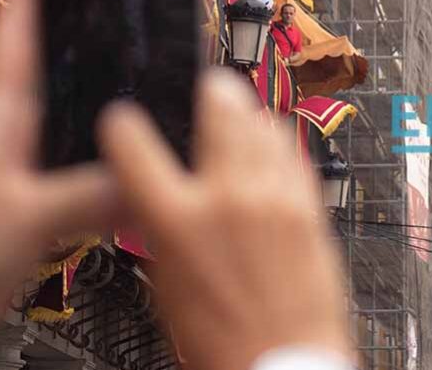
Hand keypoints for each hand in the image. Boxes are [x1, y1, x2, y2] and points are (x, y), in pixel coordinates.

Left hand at [0, 0, 117, 369]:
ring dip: (109, 96)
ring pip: (79, 111)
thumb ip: (87, 193)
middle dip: (88, 32)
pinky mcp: (44, 191)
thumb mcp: (24, 215)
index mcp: (1, 113)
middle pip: (58, 62)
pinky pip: (89, 159)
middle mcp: (16, 126)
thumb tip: (146, 172)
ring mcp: (30, 158)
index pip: (17, 32)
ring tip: (154, 73)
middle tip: (129, 2)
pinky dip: (117, 154)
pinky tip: (145, 156)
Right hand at [98, 71, 351, 369]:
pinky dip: (278, 143)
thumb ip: (161, 227)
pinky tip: (271, 149)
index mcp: (175, 220)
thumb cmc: (222, 340)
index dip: (122, 124)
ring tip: (238, 114)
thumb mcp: (164, 283)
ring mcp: (275, 195)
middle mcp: (228, 196)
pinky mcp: (310, 204)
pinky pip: (293, 151)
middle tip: (205, 89)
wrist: (282, 362)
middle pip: (217, 103)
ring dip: (246, 112)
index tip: (123, 121)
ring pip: (262, 119)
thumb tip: (156, 194)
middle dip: (206, 90)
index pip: (132, 141)